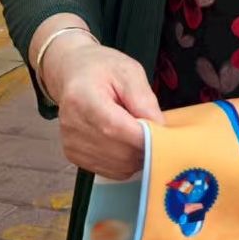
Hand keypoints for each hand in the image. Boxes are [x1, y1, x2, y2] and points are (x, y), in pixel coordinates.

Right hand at [40, 33, 163, 179]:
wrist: (73, 74)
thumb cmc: (102, 68)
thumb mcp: (129, 72)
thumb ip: (145, 100)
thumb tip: (161, 129)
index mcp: (83, 99)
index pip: (118, 129)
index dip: (146, 137)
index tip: (167, 135)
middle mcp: (73, 126)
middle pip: (120, 153)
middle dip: (146, 147)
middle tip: (158, 133)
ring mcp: (71, 144)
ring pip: (119, 166)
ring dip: (137, 156)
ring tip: (139, 133)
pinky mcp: (74, 156)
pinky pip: (111, 170)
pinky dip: (126, 162)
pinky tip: (127, 142)